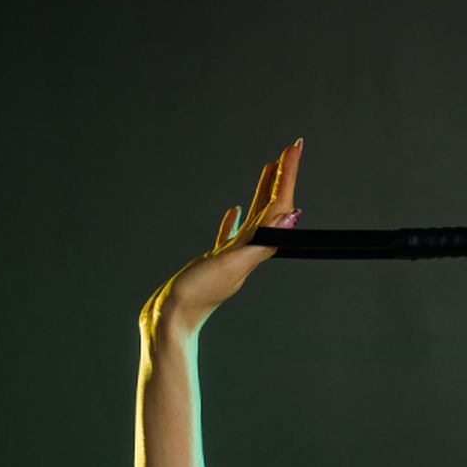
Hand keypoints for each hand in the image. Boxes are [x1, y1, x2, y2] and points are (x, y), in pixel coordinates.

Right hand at [139, 138, 304, 337]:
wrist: (171, 319)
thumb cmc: (199, 294)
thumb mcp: (233, 264)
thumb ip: (262, 242)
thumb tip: (292, 218)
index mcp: (255, 247)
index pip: (278, 205)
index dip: (288, 175)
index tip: (295, 147)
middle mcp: (248, 249)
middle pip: (272, 206)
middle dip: (282, 177)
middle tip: (291, 148)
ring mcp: (231, 255)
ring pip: (254, 216)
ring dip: (264, 192)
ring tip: (270, 169)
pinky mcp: (213, 261)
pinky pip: (228, 236)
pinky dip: (233, 221)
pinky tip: (234, 210)